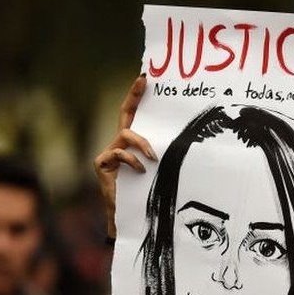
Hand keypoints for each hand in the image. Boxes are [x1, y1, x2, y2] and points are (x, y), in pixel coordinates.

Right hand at [93, 74, 156, 237]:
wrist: (128, 216)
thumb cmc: (146, 194)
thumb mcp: (158, 172)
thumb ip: (165, 156)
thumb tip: (192, 142)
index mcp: (131, 143)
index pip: (134, 114)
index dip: (136, 96)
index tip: (145, 78)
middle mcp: (118, 143)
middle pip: (124, 114)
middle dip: (133, 96)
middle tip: (143, 80)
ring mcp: (108, 153)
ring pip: (125, 135)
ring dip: (142, 143)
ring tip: (153, 157)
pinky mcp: (101, 164)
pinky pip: (118, 153)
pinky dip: (132, 160)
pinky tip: (141, 171)